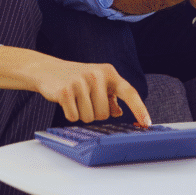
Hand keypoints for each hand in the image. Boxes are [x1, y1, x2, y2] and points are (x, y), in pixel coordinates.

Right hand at [0, 47, 150, 125]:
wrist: (48, 70)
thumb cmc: (77, 78)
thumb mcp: (97, 82)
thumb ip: (111, 96)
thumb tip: (119, 111)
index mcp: (108, 72)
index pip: (129, 92)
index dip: (139, 109)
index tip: (147, 123)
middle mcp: (97, 75)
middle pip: (104, 114)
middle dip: (94, 113)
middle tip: (84, 100)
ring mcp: (81, 82)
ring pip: (89, 117)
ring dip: (81, 114)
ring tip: (75, 99)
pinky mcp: (66, 91)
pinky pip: (73, 117)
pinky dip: (69, 114)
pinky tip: (65, 101)